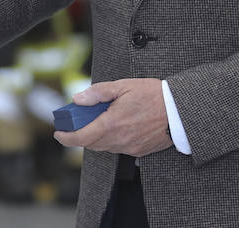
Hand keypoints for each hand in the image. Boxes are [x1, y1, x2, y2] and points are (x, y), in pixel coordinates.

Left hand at [53, 78, 171, 157]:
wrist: (179, 110)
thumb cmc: (153, 95)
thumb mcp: (123, 86)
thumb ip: (98, 93)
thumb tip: (77, 99)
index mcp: (111, 124)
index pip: (81, 138)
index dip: (66, 138)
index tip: (58, 133)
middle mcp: (119, 140)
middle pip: (91, 144)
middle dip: (81, 134)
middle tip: (80, 121)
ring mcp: (129, 147)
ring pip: (105, 147)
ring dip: (97, 137)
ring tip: (101, 119)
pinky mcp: (140, 151)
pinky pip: (119, 148)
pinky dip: (113, 139)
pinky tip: (119, 126)